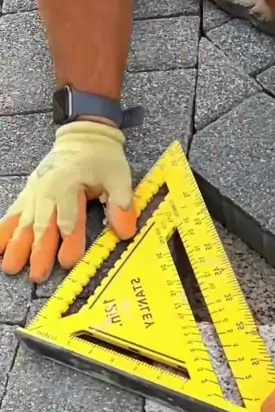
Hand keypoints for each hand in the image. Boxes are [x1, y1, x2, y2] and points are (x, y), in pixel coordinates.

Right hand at [0, 120, 135, 283]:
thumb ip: (121, 204)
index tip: (67, 262)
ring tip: (10, 267)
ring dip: (16, 246)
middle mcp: (48, 190)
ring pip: (25, 223)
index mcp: (69, 185)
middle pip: (43, 226)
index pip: (69, 220)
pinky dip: (4, 230)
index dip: (69, 242)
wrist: (83, 135)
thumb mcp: (119, 177)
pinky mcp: (30, 193)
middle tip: (36, 276)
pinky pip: (14, 212)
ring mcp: (36, 192)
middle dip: (38, 252)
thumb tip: (126, 232)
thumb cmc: (102, 159)